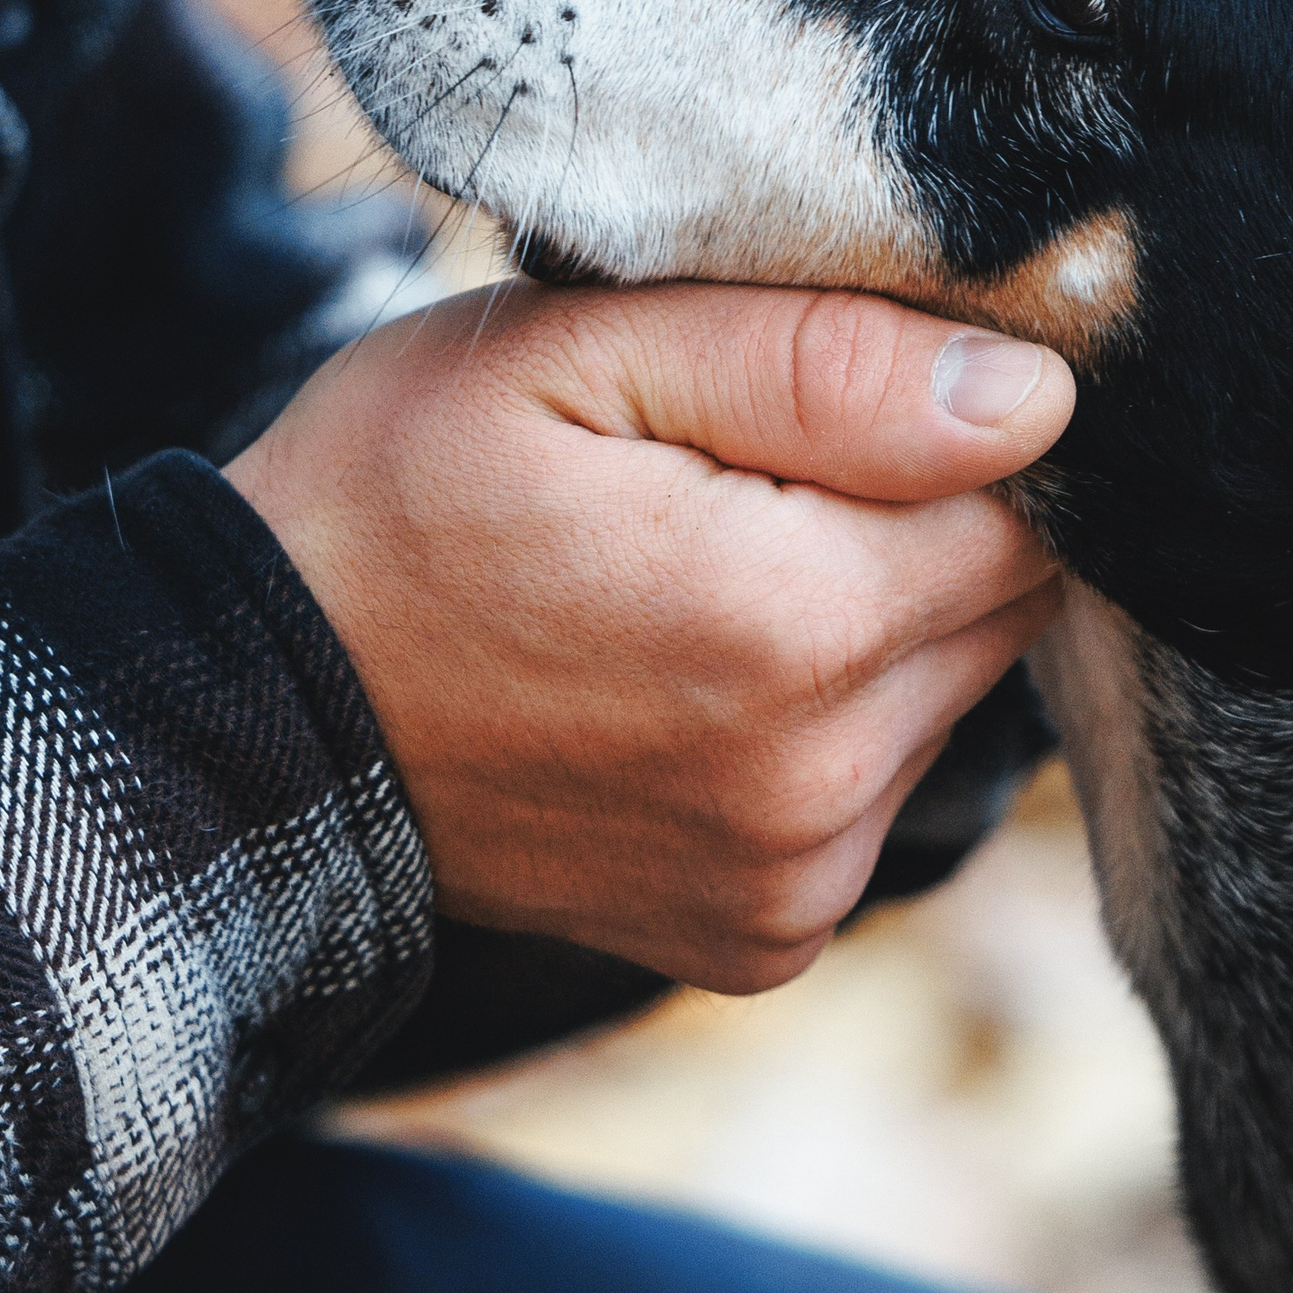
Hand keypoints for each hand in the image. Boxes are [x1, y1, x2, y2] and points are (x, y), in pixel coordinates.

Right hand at [230, 283, 1072, 992]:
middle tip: (733, 487)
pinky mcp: (764, 938)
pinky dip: (818, 732)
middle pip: (1000, 605)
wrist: (257, 720)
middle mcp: (816, 785)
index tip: (799, 406)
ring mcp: (793, 883)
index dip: (928, 431)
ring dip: (868, 634)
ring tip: (694, 583)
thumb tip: (1036, 400)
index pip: (1019, 498)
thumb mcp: (574, 354)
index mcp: (790, 627)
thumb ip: (819, 363)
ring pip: (945, 698)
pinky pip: (874, 796)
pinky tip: (688, 687)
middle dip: (909, 528)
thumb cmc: (397, 498)